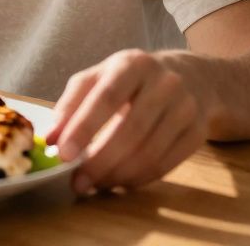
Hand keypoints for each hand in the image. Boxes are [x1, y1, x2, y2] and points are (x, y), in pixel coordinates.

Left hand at [46, 49, 207, 194]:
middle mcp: (164, 83)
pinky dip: (139, 179)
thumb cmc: (133, 79)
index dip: (84, 128)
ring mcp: (186, 108)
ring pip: (150, 151)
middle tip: (77, 182)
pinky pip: (167, 164)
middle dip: (100, 161)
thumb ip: (71, 103)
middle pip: (131, 129)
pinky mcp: (198, 132)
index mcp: (133, 64)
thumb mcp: (100, 77)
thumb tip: (51, 138)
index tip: (63, 154)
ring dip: (118, 174)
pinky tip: (120, 183)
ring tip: (95, 184)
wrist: (192, 77)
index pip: (107, 97)